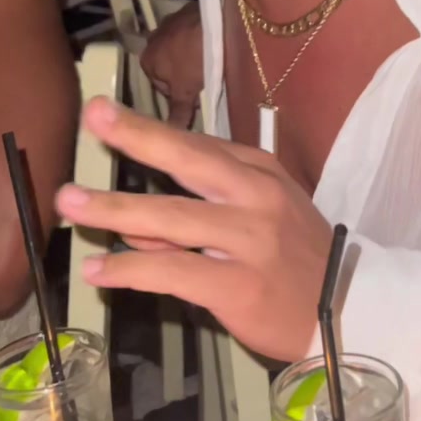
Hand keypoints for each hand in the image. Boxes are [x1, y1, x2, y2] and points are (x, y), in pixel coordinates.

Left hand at [56, 99, 332, 361]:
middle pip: (187, 160)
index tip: (104, 112)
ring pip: (172, 216)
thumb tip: (133, 220)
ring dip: (116, 207)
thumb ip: (200, 213)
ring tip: (71, 201)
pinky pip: (176, 272)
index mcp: (260, 172)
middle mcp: (255, 196)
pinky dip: (133, 269)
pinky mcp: (240, 285)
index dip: (148, 128)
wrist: (349, 308)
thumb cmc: (299, 259)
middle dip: (137, 136)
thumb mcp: (261, 218)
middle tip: (92, 118)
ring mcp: (249, 239)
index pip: (196, 145)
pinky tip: (100, 270)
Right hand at [140, 1, 202, 127]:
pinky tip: (214, 44)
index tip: (196, 96)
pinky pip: (191, 31)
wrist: (215, 22)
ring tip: (211, 62)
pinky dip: (199, 38)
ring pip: (180, 48)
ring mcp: (168, 22)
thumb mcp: (186, 91)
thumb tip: (171, 133)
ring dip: (191, 55)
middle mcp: (152, 39)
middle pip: (168, 66)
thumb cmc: (195, 59)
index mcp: (147, 60)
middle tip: (205, 81)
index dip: (179, 95)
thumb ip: (177, 112)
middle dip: (184, 74)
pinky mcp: (186, 10)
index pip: (161, 87)